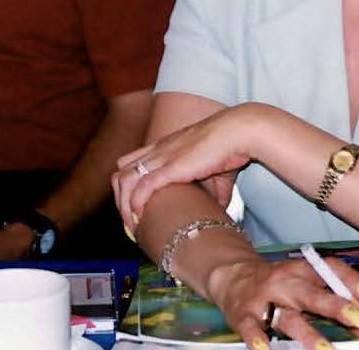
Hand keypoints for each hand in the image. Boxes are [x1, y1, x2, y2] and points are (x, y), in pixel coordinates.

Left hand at [114, 103, 274, 231]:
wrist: (238, 132)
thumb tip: (221, 209)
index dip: (128, 188)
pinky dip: (136, 203)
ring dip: (124, 206)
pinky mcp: (170, 166)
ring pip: (124, 180)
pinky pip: (143, 185)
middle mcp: (158, 150)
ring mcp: (162, 156)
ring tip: (132, 225)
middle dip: (120, 199)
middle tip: (131, 221)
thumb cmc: (230, 147)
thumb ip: (216, 191)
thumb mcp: (218, 172)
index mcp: (166, 148)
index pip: (131, 164)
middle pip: (120, 173)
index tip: (135, 211)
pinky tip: (139, 216)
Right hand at [207, 255, 358, 349]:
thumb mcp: (305, 282)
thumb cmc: (279, 283)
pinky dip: (257, 339)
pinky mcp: (244, 315)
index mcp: (303, 271)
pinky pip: (251, 328)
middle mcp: (286, 282)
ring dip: (307, 333)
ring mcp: (264, 299)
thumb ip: (336, 300)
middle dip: (336, 306)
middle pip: (312, 294)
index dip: (352, 282)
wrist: (232, 275)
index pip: (331, 271)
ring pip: (287, 317)